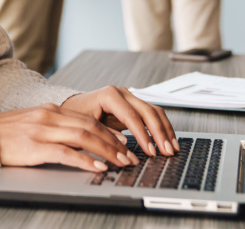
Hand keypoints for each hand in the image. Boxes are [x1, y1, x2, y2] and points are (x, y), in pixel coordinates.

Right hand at [0, 103, 137, 171]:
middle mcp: (50, 117)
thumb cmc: (6, 134)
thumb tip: (79, 139)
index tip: (123, 142)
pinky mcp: (35, 147)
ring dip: (106, 151)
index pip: (88, 119)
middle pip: (91, 127)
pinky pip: (66, 153)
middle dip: (114, 143)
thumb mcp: (34, 123)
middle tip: (129, 156)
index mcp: (51, 110)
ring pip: (84, 138)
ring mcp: (43, 131)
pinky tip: (97, 167)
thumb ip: (55, 127)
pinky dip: (85, 160)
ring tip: (120, 162)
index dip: (109, 131)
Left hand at [61, 86, 177, 157]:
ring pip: (154, 111)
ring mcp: (130, 98)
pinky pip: (152, 115)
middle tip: (166, 151)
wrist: (73, 107)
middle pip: (148, 111)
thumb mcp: (85, 126)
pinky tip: (167, 141)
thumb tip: (125, 145)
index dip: (143, 134)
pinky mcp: (134, 105)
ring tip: (172, 148)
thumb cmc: (76, 116)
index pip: (131, 116)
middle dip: (159, 133)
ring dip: (165, 130)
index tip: (151, 150)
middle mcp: (122, 93)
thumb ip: (105, 134)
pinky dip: (162, 128)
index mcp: (109, 95)